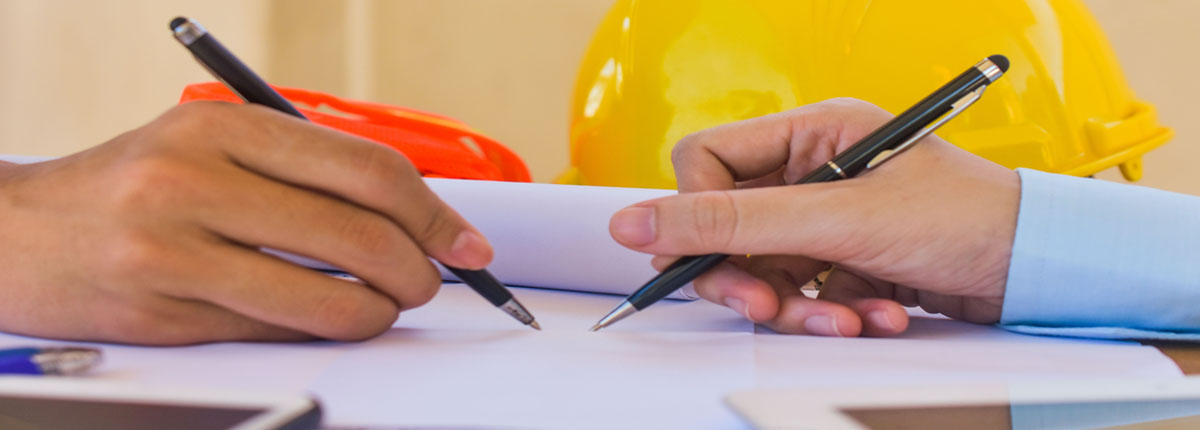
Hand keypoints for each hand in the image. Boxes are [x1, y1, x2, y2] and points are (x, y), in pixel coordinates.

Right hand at [0, 102, 491, 344]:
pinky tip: (325, 318)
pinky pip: (276, 331)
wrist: (16, 232)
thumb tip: (412, 214)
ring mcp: (174, 251)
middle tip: (430, 282)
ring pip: (324, 298)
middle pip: (359, 236)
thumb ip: (303, 168)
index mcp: (225, 126)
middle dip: (419, 270)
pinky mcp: (162, 314)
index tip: (467, 243)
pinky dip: (320, 330)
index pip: (368, 170)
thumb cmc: (133, 184)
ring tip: (383, 307)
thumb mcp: (214, 144)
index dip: (436, 214)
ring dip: (377, 313)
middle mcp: (196, 180)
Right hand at [609, 98, 1018, 336]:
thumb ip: (731, 221)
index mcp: (810, 132)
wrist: (1041, 269)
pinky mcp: (848, 264)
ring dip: (798, 306)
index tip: (703, 254)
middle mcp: (813, 173)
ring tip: (845, 316)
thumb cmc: (965, 215)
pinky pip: (804, 295)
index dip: (698, 212)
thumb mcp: (835, 217)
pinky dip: (832, 314)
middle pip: (730, 228)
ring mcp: (830, 222)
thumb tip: (635, 223)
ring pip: (765, 272)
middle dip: (748, 275)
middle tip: (765, 304)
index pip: (709, 163)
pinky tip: (877, 313)